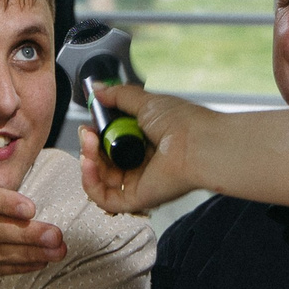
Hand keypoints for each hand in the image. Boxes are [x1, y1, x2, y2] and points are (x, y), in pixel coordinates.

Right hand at [77, 83, 208, 214]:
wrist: (200, 143)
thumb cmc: (183, 124)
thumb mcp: (145, 102)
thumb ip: (118, 95)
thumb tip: (97, 89)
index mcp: (145, 143)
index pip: (111, 143)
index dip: (97, 134)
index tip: (90, 123)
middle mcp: (141, 164)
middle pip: (102, 162)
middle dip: (89, 146)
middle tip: (88, 132)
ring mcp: (138, 182)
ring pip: (100, 179)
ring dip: (88, 160)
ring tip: (90, 142)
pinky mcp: (136, 198)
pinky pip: (104, 198)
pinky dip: (90, 182)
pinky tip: (89, 164)